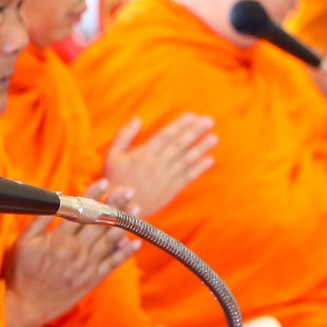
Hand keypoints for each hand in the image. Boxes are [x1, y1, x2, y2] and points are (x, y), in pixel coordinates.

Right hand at [3, 184, 141, 326]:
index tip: (105, 182)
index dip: (94, 195)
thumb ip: (40, 219)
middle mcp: (77, 251)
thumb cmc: (21, 273)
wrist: (26, 306)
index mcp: (59, 239)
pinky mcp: (92, 280)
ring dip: (125, 223)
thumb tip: (57, 198)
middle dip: (116, 204)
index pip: (81, 211)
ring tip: (136, 209)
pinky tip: (135, 242)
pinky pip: (113, 264)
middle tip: (129, 190)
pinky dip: (125, 253)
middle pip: (101, 222)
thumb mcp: (23, 243)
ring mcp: (87, 266)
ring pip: (111, 240)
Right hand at [102, 114, 217, 215]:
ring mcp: (165, 178)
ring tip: (214, 138)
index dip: (179, 126)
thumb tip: (137, 119)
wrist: (118, 209)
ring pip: (186, 160)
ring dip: (201, 149)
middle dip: (195, 132)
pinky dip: (198, 169)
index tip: (192, 116)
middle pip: (179, 145)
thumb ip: (124, 136)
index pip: (165, 136)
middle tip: (209, 121)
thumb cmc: (114, 179)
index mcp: (143, 154)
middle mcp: (157, 164)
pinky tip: (209, 160)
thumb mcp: (112, 155)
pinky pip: (186, 178)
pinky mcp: (170, 191)